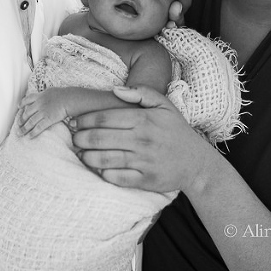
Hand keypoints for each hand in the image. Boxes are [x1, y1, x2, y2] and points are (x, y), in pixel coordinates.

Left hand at [18, 88, 67, 137]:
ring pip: (31, 122)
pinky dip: (33, 133)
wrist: (70, 99)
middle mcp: (39, 104)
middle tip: (18, 124)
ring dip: (24, 128)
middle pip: (27, 113)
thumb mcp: (52, 91)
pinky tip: (29, 137)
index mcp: (40, 96)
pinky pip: (38, 127)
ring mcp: (43, 112)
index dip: (22, 103)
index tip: (19, 107)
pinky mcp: (48, 119)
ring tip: (19, 133)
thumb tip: (44, 95)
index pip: (28, 99)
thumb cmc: (64, 94)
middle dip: (21, 119)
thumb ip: (45, 94)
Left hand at [69, 85, 209, 192]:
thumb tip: (115, 89)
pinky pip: (115, 177)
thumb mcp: (164, 105)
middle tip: (73, 137)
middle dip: (79, 137)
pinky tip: (96, 167)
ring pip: (103, 159)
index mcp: (144, 119)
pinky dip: (101, 173)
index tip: (75, 122)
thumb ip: (141, 92)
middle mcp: (142, 140)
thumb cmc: (176, 131)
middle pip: (98, 138)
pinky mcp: (144, 181)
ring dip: (86, 156)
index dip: (84, 119)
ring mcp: (143, 162)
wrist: (196, 163)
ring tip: (80, 152)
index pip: (104, 117)